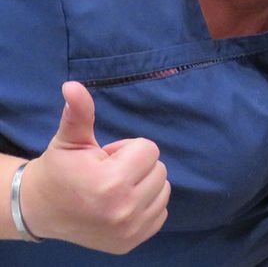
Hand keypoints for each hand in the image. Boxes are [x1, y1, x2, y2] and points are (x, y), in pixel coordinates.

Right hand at [21, 82, 169, 253]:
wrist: (42, 209)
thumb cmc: (60, 169)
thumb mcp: (70, 138)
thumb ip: (79, 111)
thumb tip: (72, 86)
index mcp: (110, 183)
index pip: (149, 149)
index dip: (128, 148)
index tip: (106, 158)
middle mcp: (124, 210)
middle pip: (159, 168)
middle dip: (137, 165)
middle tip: (108, 172)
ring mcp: (129, 231)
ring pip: (163, 189)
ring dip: (144, 183)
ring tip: (115, 187)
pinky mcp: (132, 243)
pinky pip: (161, 211)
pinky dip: (147, 204)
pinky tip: (122, 203)